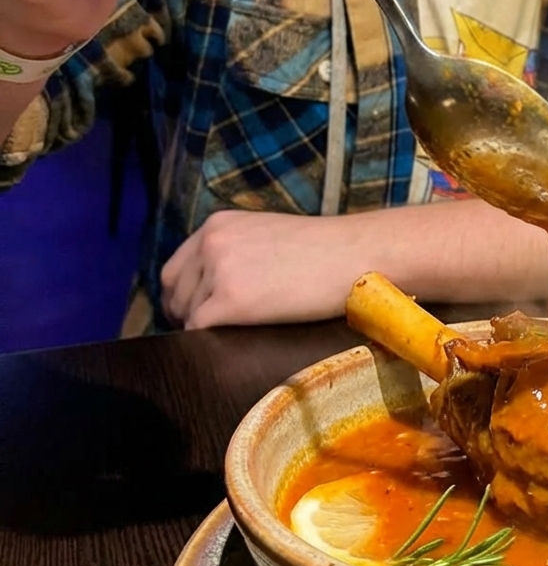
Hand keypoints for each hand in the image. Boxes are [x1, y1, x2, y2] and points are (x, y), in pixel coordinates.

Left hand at [161, 210, 355, 328]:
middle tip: (217, 331)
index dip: (185, 297)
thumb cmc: (324, 250)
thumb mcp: (267, 235)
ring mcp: (219, 271)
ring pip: (187, 314)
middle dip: (189, 314)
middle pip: (174, 293)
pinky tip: (239, 339)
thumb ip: (234, 252)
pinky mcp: (230, 300)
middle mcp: (211, 242)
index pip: (175, 269)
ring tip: (240, 331)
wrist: (355, 255)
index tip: (199, 313)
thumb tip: (210, 291)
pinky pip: (199, 331)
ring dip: (205, 328)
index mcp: (218, 224)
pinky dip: (211, 341)